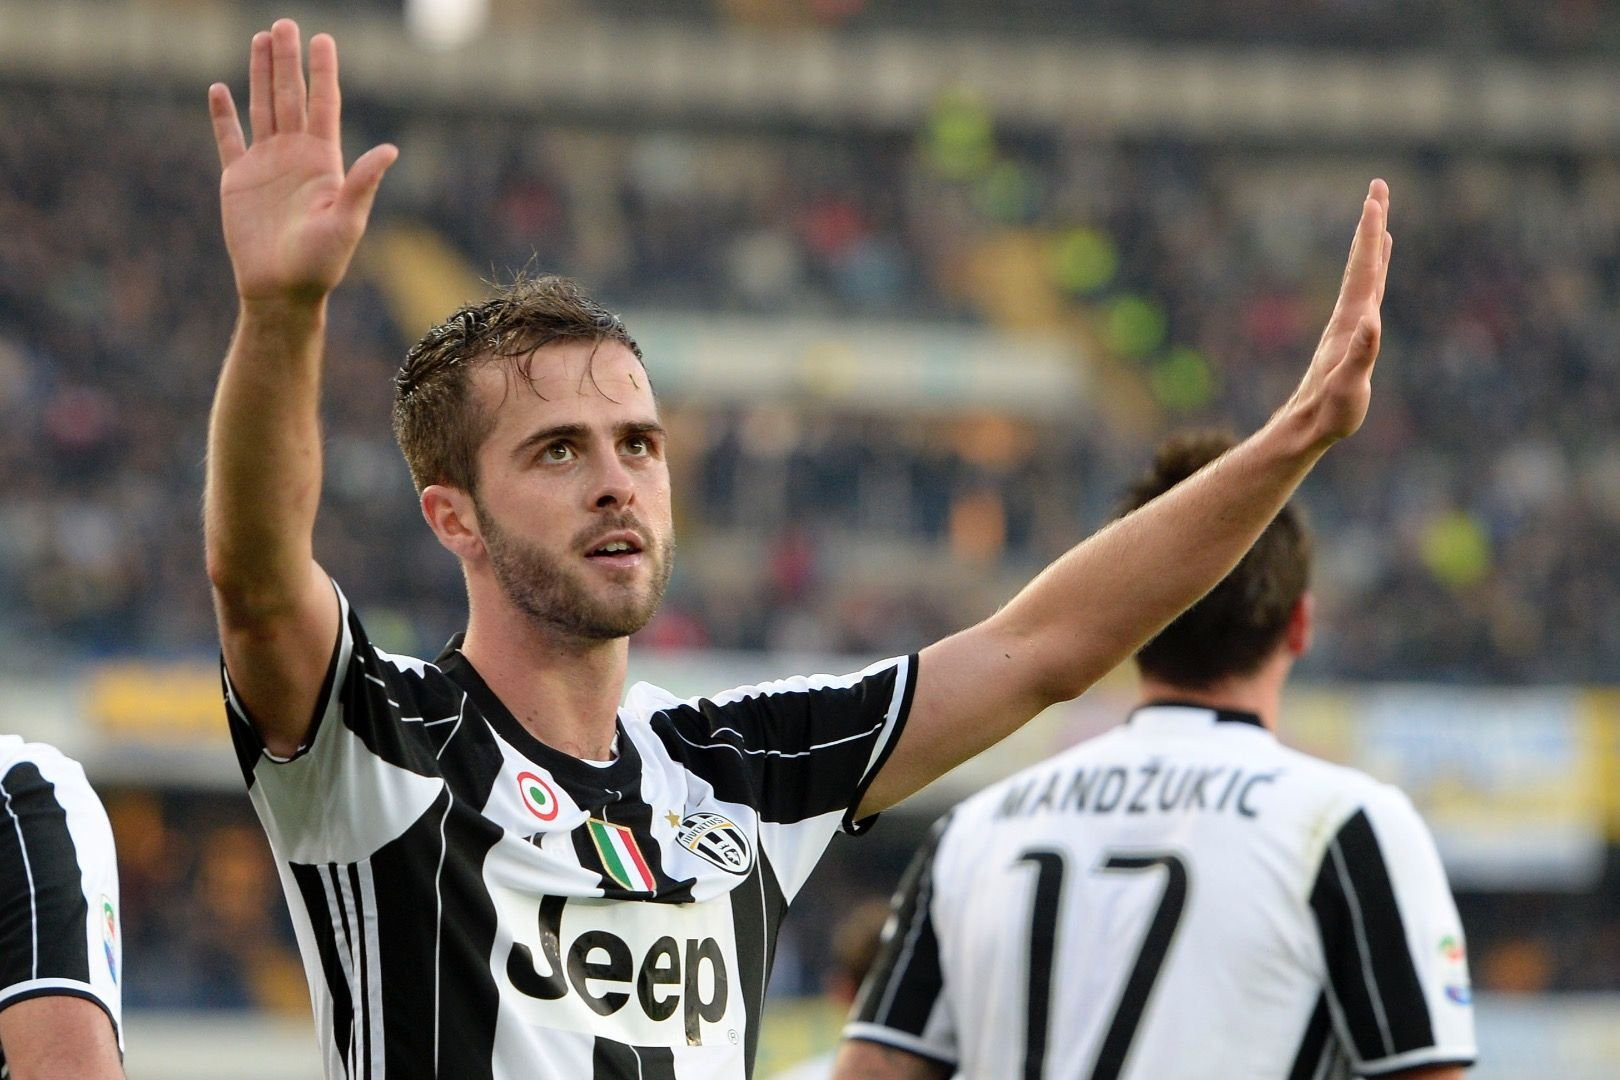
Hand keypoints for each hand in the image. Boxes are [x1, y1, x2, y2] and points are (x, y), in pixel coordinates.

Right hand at [208, 20, 396, 303]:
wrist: (281, 290)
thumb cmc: (320, 264)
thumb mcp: (347, 223)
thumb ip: (363, 184)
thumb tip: (391, 150)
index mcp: (324, 162)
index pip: (324, 106)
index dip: (322, 73)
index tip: (323, 39)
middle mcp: (295, 156)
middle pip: (290, 97)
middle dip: (288, 61)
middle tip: (284, 24)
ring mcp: (265, 164)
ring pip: (262, 108)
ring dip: (261, 75)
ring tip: (259, 39)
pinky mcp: (237, 179)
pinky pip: (228, 139)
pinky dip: (222, 115)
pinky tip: (219, 88)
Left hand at [1277, 179, 1391, 449]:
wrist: (1306, 427)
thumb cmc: (1330, 412)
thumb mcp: (1349, 386)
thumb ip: (1361, 354)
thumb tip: (1372, 320)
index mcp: (1351, 322)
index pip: (1364, 269)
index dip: (1372, 234)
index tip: (1375, 199)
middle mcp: (1349, 317)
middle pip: (1363, 263)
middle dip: (1372, 225)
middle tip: (1378, 187)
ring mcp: (1349, 326)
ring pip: (1363, 276)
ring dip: (1372, 245)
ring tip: (1379, 218)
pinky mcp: (1350, 338)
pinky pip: (1365, 296)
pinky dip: (1373, 275)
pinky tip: (1375, 271)